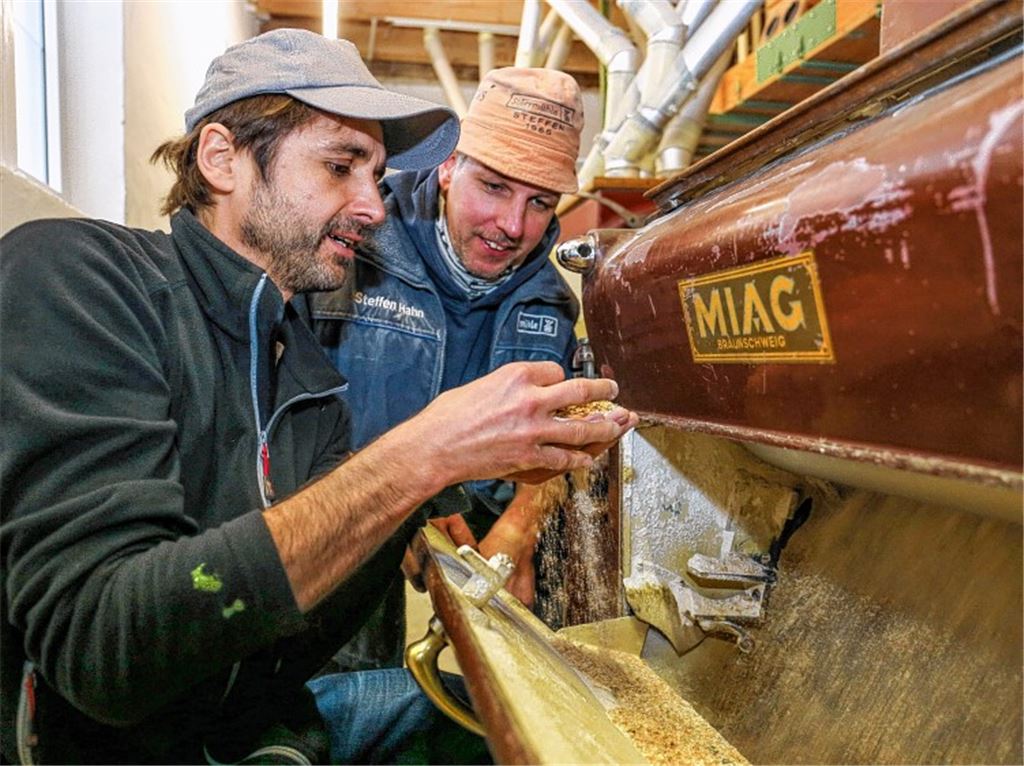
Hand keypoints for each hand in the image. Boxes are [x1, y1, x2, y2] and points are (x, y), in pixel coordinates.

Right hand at [406, 362, 637, 487]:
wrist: (435, 447)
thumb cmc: (448, 416)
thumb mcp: (480, 384)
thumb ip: (507, 385)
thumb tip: (521, 390)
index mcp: (517, 375)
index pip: (555, 370)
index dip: (561, 377)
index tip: (563, 383)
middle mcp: (531, 399)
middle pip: (581, 392)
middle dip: (603, 391)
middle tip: (613, 391)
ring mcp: (533, 430)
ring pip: (581, 428)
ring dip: (605, 427)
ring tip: (617, 424)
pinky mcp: (529, 457)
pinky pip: (563, 458)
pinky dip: (579, 459)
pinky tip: (588, 458)